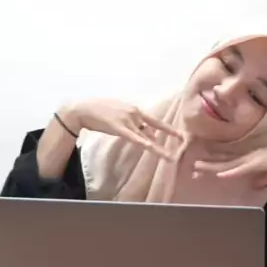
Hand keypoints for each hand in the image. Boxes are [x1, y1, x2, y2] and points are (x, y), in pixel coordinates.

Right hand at [70, 99, 184, 161]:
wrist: (83, 109)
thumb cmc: (100, 111)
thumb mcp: (119, 113)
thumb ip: (131, 122)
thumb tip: (141, 133)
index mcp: (135, 110)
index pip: (155, 121)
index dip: (169, 129)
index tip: (181, 136)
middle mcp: (134, 114)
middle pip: (153, 130)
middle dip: (168, 138)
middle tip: (183, 145)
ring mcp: (127, 120)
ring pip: (146, 136)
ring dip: (158, 148)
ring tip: (170, 157)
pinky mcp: (118, 127)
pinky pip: (134, 137)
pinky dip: (143, 142)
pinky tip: (151, 148)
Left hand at [194, 141, 266, 188]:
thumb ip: (263, 179)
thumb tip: (255, 185)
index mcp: (251, 159)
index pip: (229, 162)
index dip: (216, 164)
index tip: (203, 166)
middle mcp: (248, 157)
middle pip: (224, 163)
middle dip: (209, 166)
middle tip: (193, 168)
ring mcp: (251, 159)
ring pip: (227, 164)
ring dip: (213, 167)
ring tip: (198, 168)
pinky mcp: (257, 163)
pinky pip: (241, 169)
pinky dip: (230, 172)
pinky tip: (220, 175)